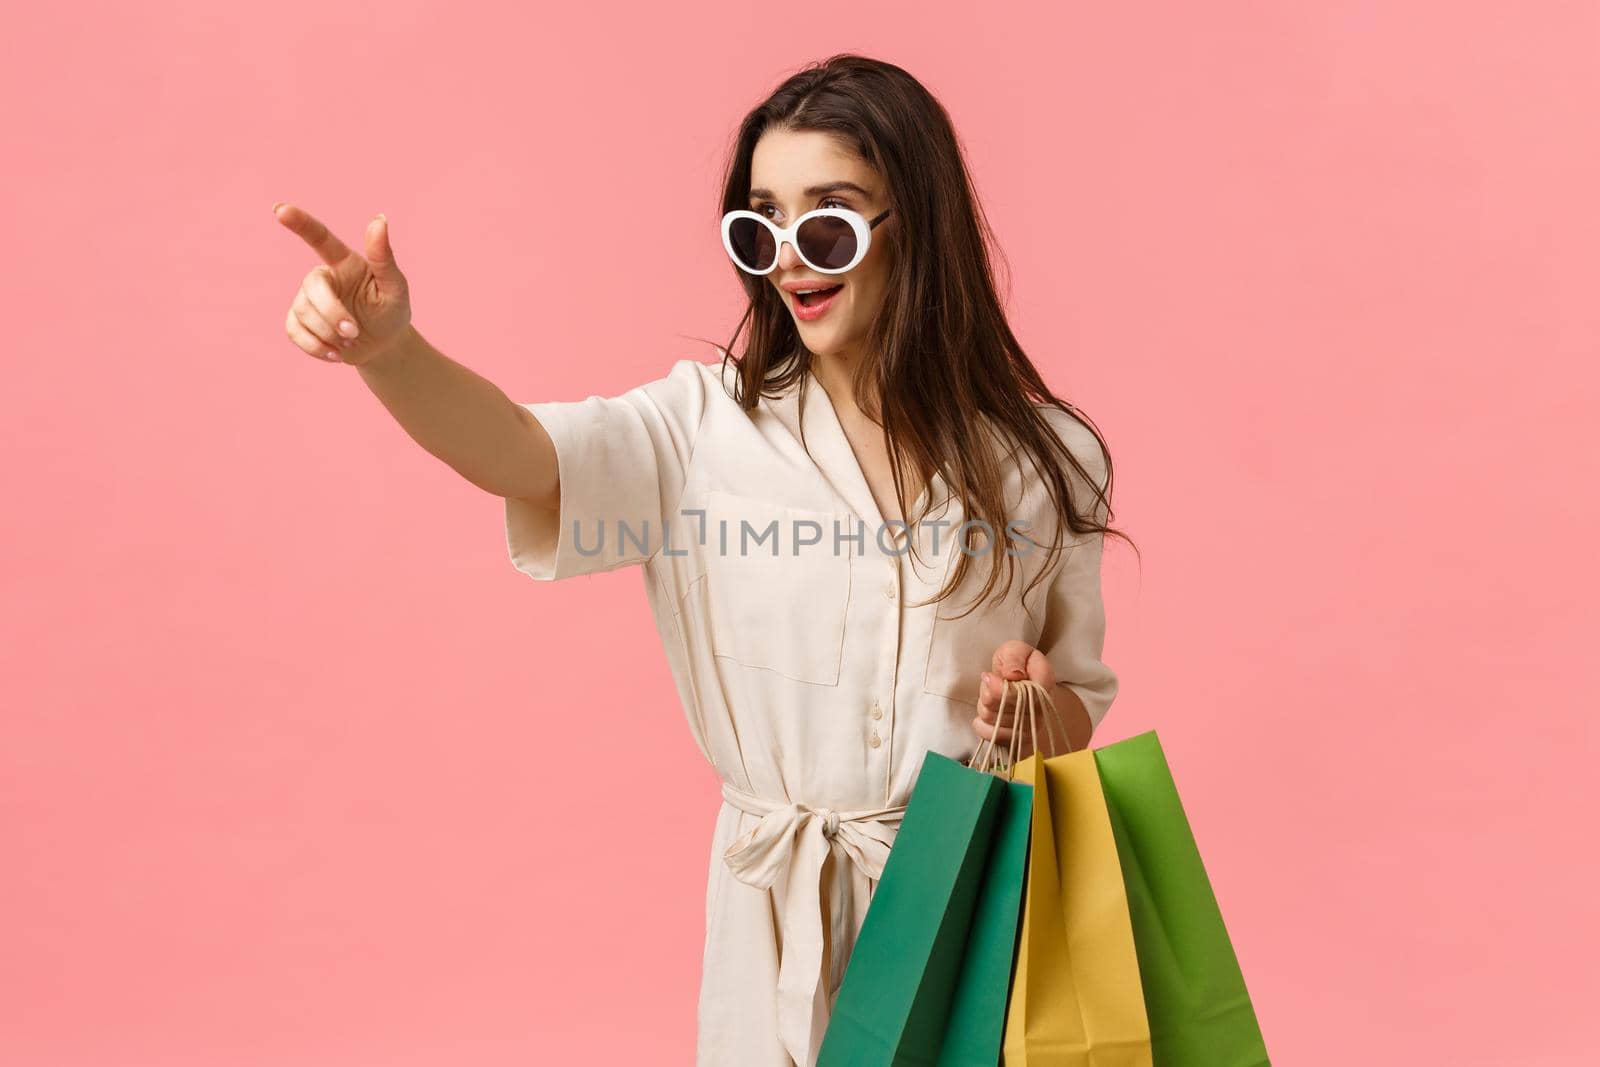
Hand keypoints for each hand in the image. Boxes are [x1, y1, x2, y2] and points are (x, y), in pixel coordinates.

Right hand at [273, 202, 411, 366]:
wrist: (384, 345)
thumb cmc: (391, 310)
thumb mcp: (395, 286)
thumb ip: (384, 257)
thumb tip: (379, 220)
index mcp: (344, 262)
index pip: (319, 237)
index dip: (300, 223)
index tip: (281, 210)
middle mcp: (322, 277)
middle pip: (311, 287)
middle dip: (331, 313)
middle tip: (354, 333)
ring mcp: (307, 299)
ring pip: (303, 312)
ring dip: (328, 333)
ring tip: (352, 342)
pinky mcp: (299, 322)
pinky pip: (294, 331)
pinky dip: (315, 347)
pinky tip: (335, 355)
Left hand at [972, 639, 1064, 761]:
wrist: (1024, 683)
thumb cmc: (1017, 664)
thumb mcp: (1015, 650)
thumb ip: (1014, 657)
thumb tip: (1012, 675)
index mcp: (1044, 682)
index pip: (1023, 695)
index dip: (1000, 689)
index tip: (987, 676)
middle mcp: (1041, 709)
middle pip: (1004, 709)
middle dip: (988, 694)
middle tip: (989, 682)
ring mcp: (1031, 728)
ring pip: (995, 722)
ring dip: (984, 706)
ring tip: (990, 696)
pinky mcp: (1018, 741)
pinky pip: (991, 737)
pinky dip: (981, 724)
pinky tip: (987, 712)